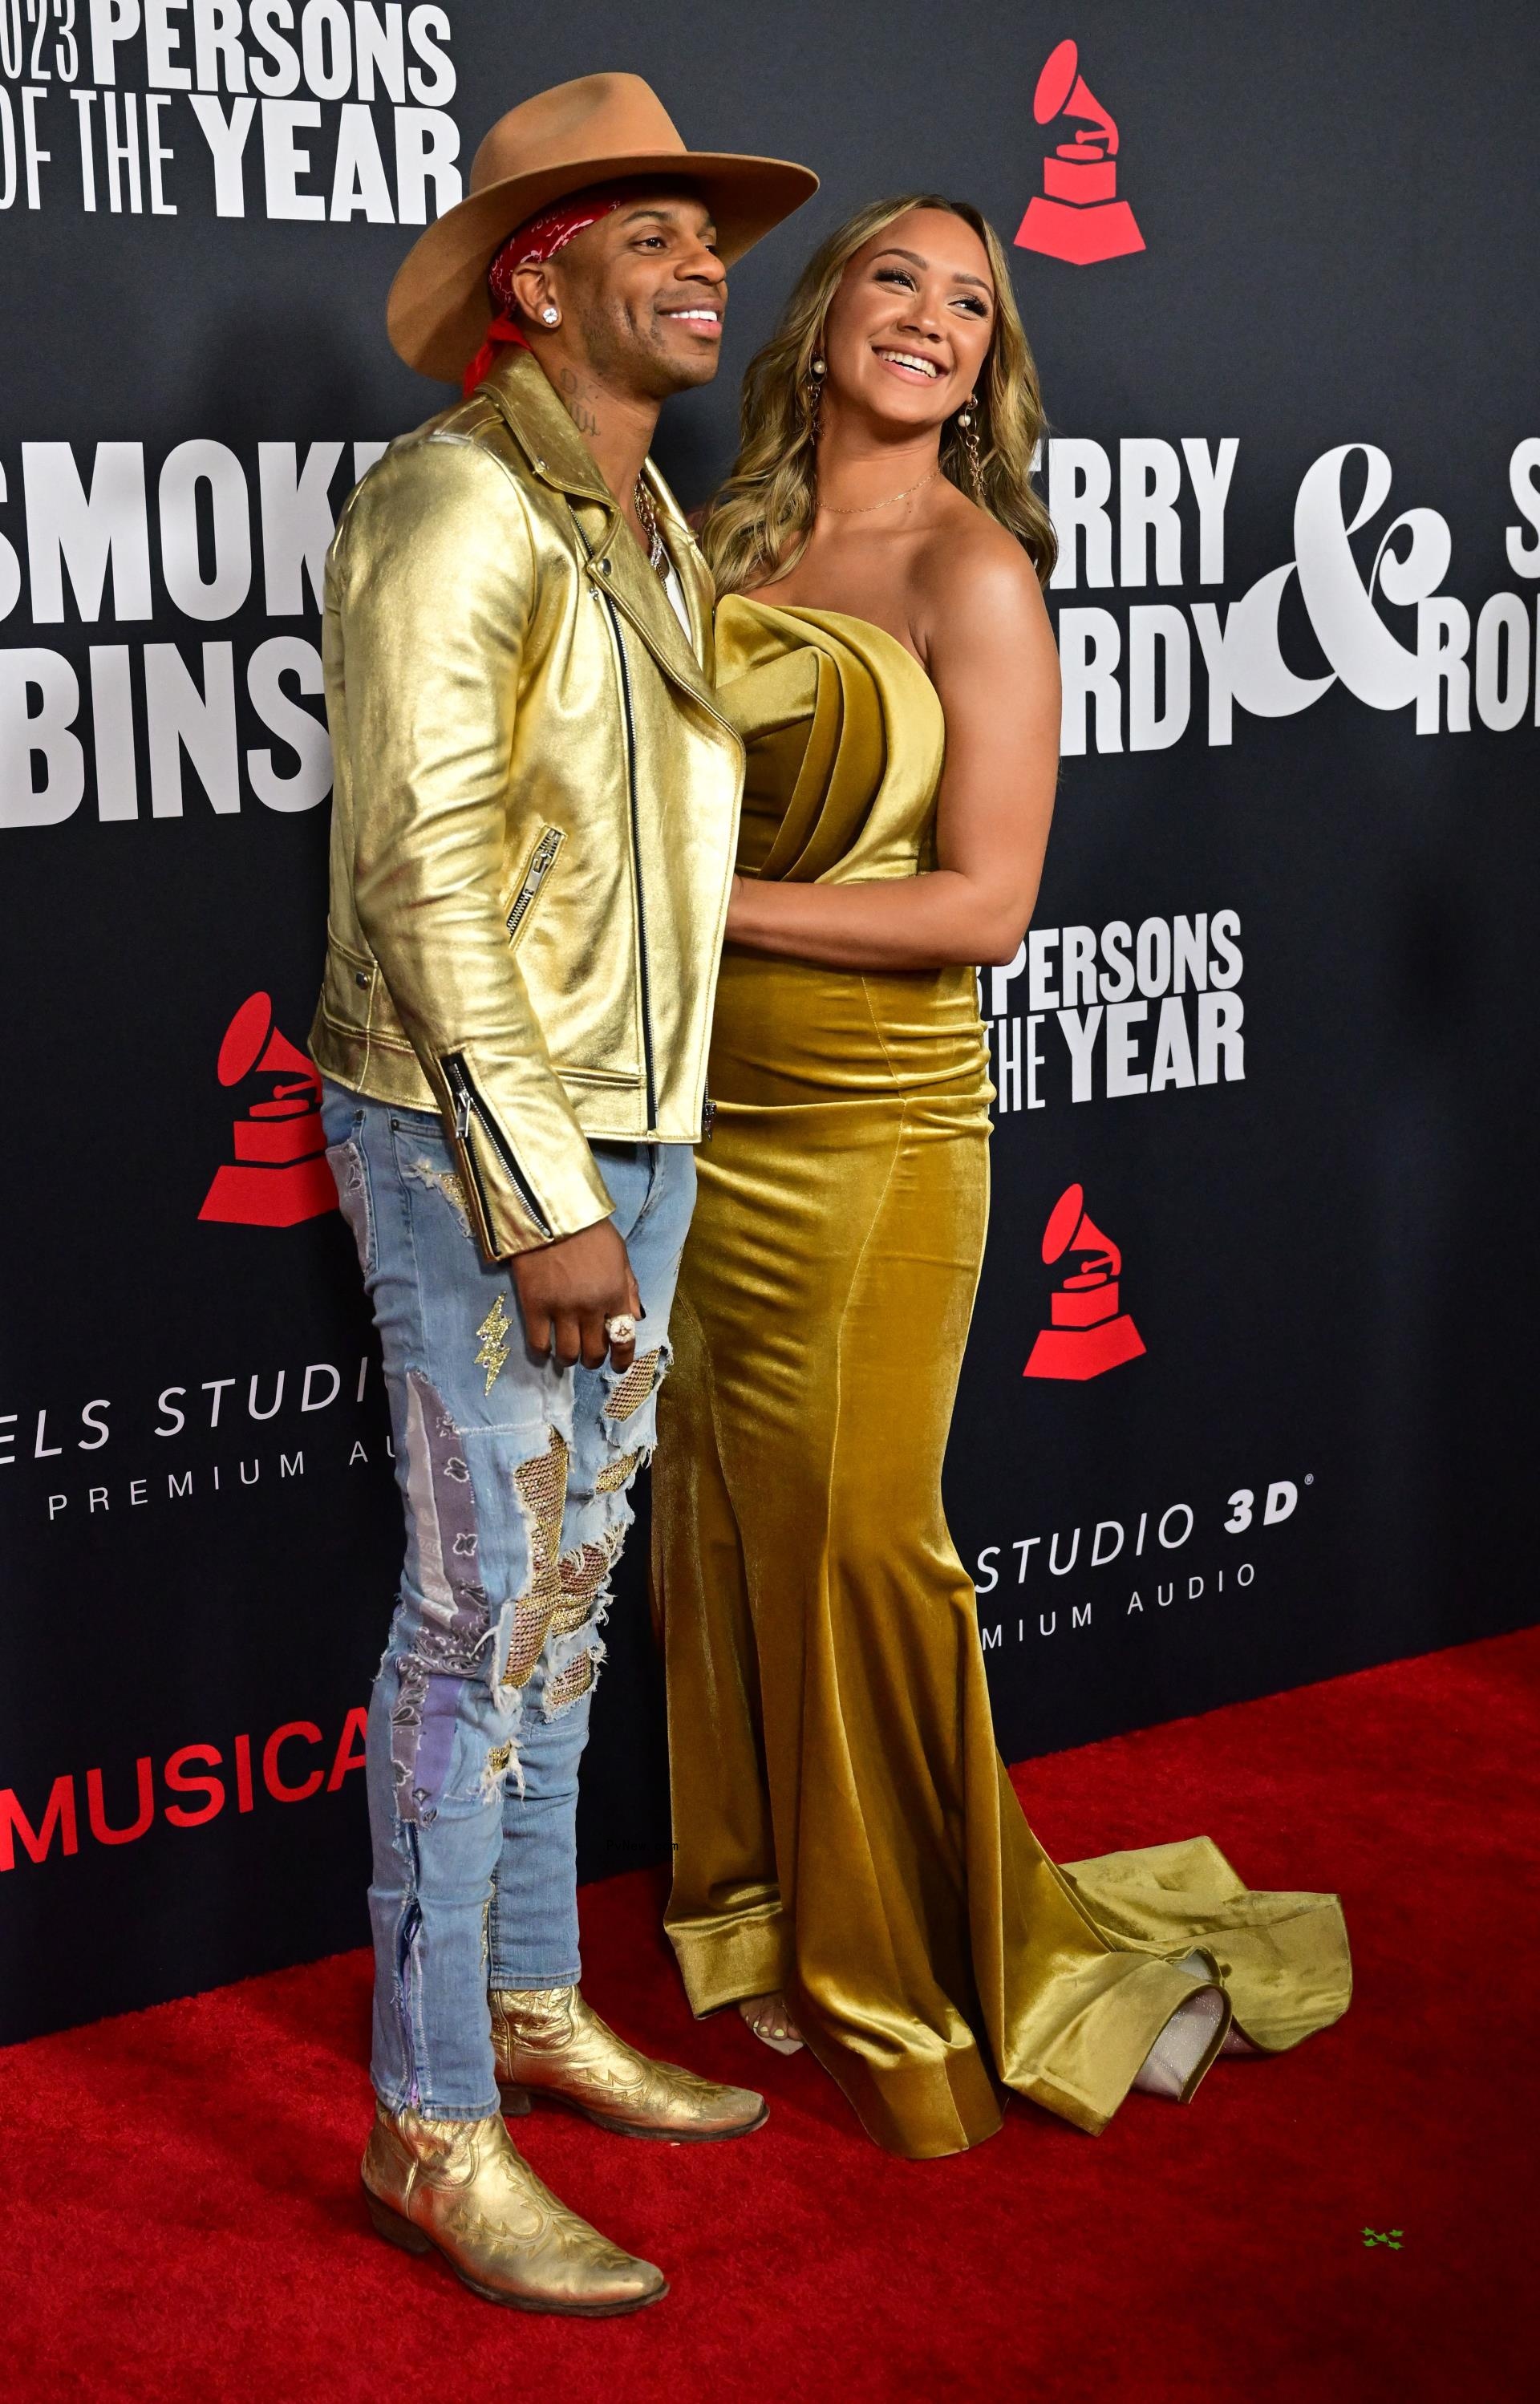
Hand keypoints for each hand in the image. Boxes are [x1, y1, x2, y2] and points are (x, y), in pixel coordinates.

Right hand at [511, 1219, 641, 1371]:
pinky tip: (545, 1347)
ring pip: (568, 1353)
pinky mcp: (533, 1306)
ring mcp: (560, 1309)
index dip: (622, 1359)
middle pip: (594, 1352)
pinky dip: (543, 1351)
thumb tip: (635, 1319)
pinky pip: (539, 1343)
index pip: (623, 1339)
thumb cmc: (589, 1230)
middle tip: (589, 1355)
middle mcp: (590, 1307)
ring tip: (567, 1353)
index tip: (618, 1366)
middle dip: (593, 1360)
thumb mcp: (619, 1254)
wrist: (549, 1211)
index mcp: (614, 1294)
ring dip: (569, 1359)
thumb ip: (628, 1287)